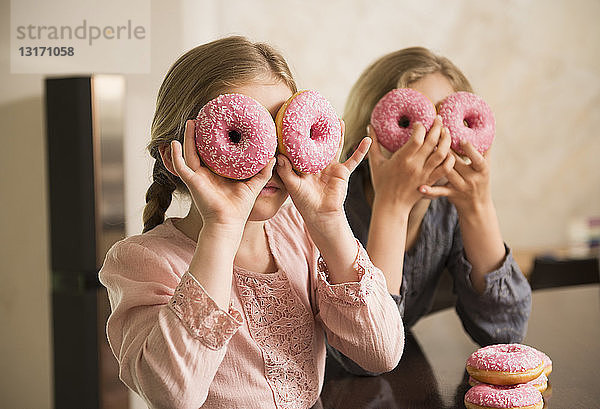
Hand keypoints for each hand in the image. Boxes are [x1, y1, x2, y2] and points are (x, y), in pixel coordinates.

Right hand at [170, 120, 275, 228]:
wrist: (228, 223)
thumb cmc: (239, 208)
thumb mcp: (254, 185)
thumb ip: (263, 172)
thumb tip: (273, 157)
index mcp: (218, 173)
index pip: (215, 153)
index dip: (215, 139)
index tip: (219, 125)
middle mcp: (206, 173)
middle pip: (201, 149)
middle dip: (200, 134)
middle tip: (203, 118)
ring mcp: (197, 177)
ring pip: (190, 153)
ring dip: (189, 138)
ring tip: (191, 123)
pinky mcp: (192, 182)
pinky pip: (180, 166)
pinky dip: (176, 155)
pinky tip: (175, 143)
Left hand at [276, 120, 370, 234]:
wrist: (321, 215)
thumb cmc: (305, 203)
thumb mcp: (292, 185)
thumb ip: (285, 171)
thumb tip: (278, 155)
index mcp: (305, 166)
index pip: (302, 147)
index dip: (300, 136)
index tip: (296, 120)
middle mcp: (318, 164)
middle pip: (320, 143)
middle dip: (320, 129)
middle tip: (319, 114)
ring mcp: (331, 167)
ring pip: (335, 146)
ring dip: (338, 134)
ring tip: (339, 119)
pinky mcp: (343, 172)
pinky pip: (354, 159)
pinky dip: (361, 150)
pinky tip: (367, 139)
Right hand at [369, 116, 454, 209]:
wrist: (391, 205)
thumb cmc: (382, 183)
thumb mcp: (375, 163)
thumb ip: (373, 144)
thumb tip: (369, 126)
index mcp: (402, 159)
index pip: (417, 138)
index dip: (420, 127)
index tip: (419, 123)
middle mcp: (415, 166)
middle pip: (432, 142)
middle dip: (437, 127)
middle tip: (438, 119)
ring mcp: (425, 174)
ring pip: (442, 153)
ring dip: (446, 140)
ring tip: (446, 131)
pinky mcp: (431, 181)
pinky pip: (445, 168)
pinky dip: (450, 159)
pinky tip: (449, 151)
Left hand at [418, 141, 492, 213]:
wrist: (477, 207)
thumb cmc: (481, 180)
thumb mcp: (486, 166)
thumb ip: (485, 149)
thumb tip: (486, 129)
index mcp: (482, 170)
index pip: (478, 160)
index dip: (470, 150)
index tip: (462, 139)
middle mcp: (472, 179)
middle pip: (457, 163)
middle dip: (447, 149)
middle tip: (436, 134)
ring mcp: (460, 187)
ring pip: (447, 174)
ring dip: (436, 162)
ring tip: (425, 149)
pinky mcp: (450, 194)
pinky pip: (439, 192)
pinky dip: (430, 191)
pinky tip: (421, 187)